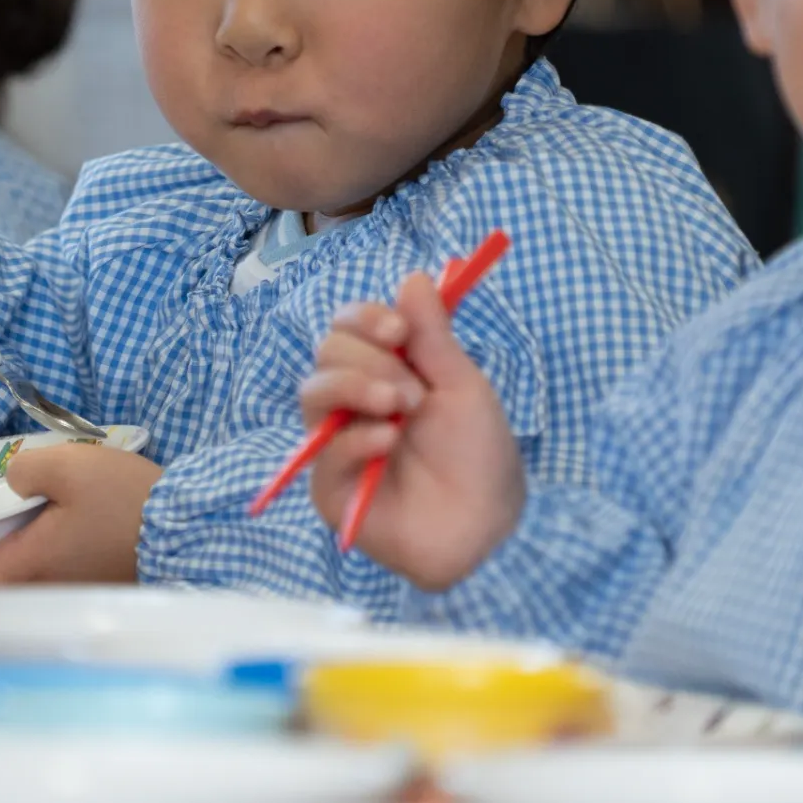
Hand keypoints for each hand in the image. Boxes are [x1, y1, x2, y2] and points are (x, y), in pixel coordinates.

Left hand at [0, 445, 162, 585]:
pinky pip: (47, 583)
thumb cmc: (126, 500)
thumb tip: (12, 480)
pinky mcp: (95, 585)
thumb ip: (26, 468)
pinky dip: (30, 573)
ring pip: (18, 590)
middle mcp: (44, 587)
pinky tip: (34, 548)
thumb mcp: (70, 465)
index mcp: (27, 563)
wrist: (188, 529)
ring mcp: (71, 591)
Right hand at [300, 273, 524, 590]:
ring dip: (356, 387)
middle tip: (414, 393)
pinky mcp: (329, 486)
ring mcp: (338, 443)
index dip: (365, 318)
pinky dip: (358, 438)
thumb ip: (431, 334)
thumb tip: (412, 276)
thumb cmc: (480, 457)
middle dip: (371, 361)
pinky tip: (391, 446)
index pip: (348, 326)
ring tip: (399, 408)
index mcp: (386, 371)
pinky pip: (324, 447)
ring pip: (312, 391)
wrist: (489, 527)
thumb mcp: (461, 385)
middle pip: (328, 351)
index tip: (399, 331)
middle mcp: (355, 402)